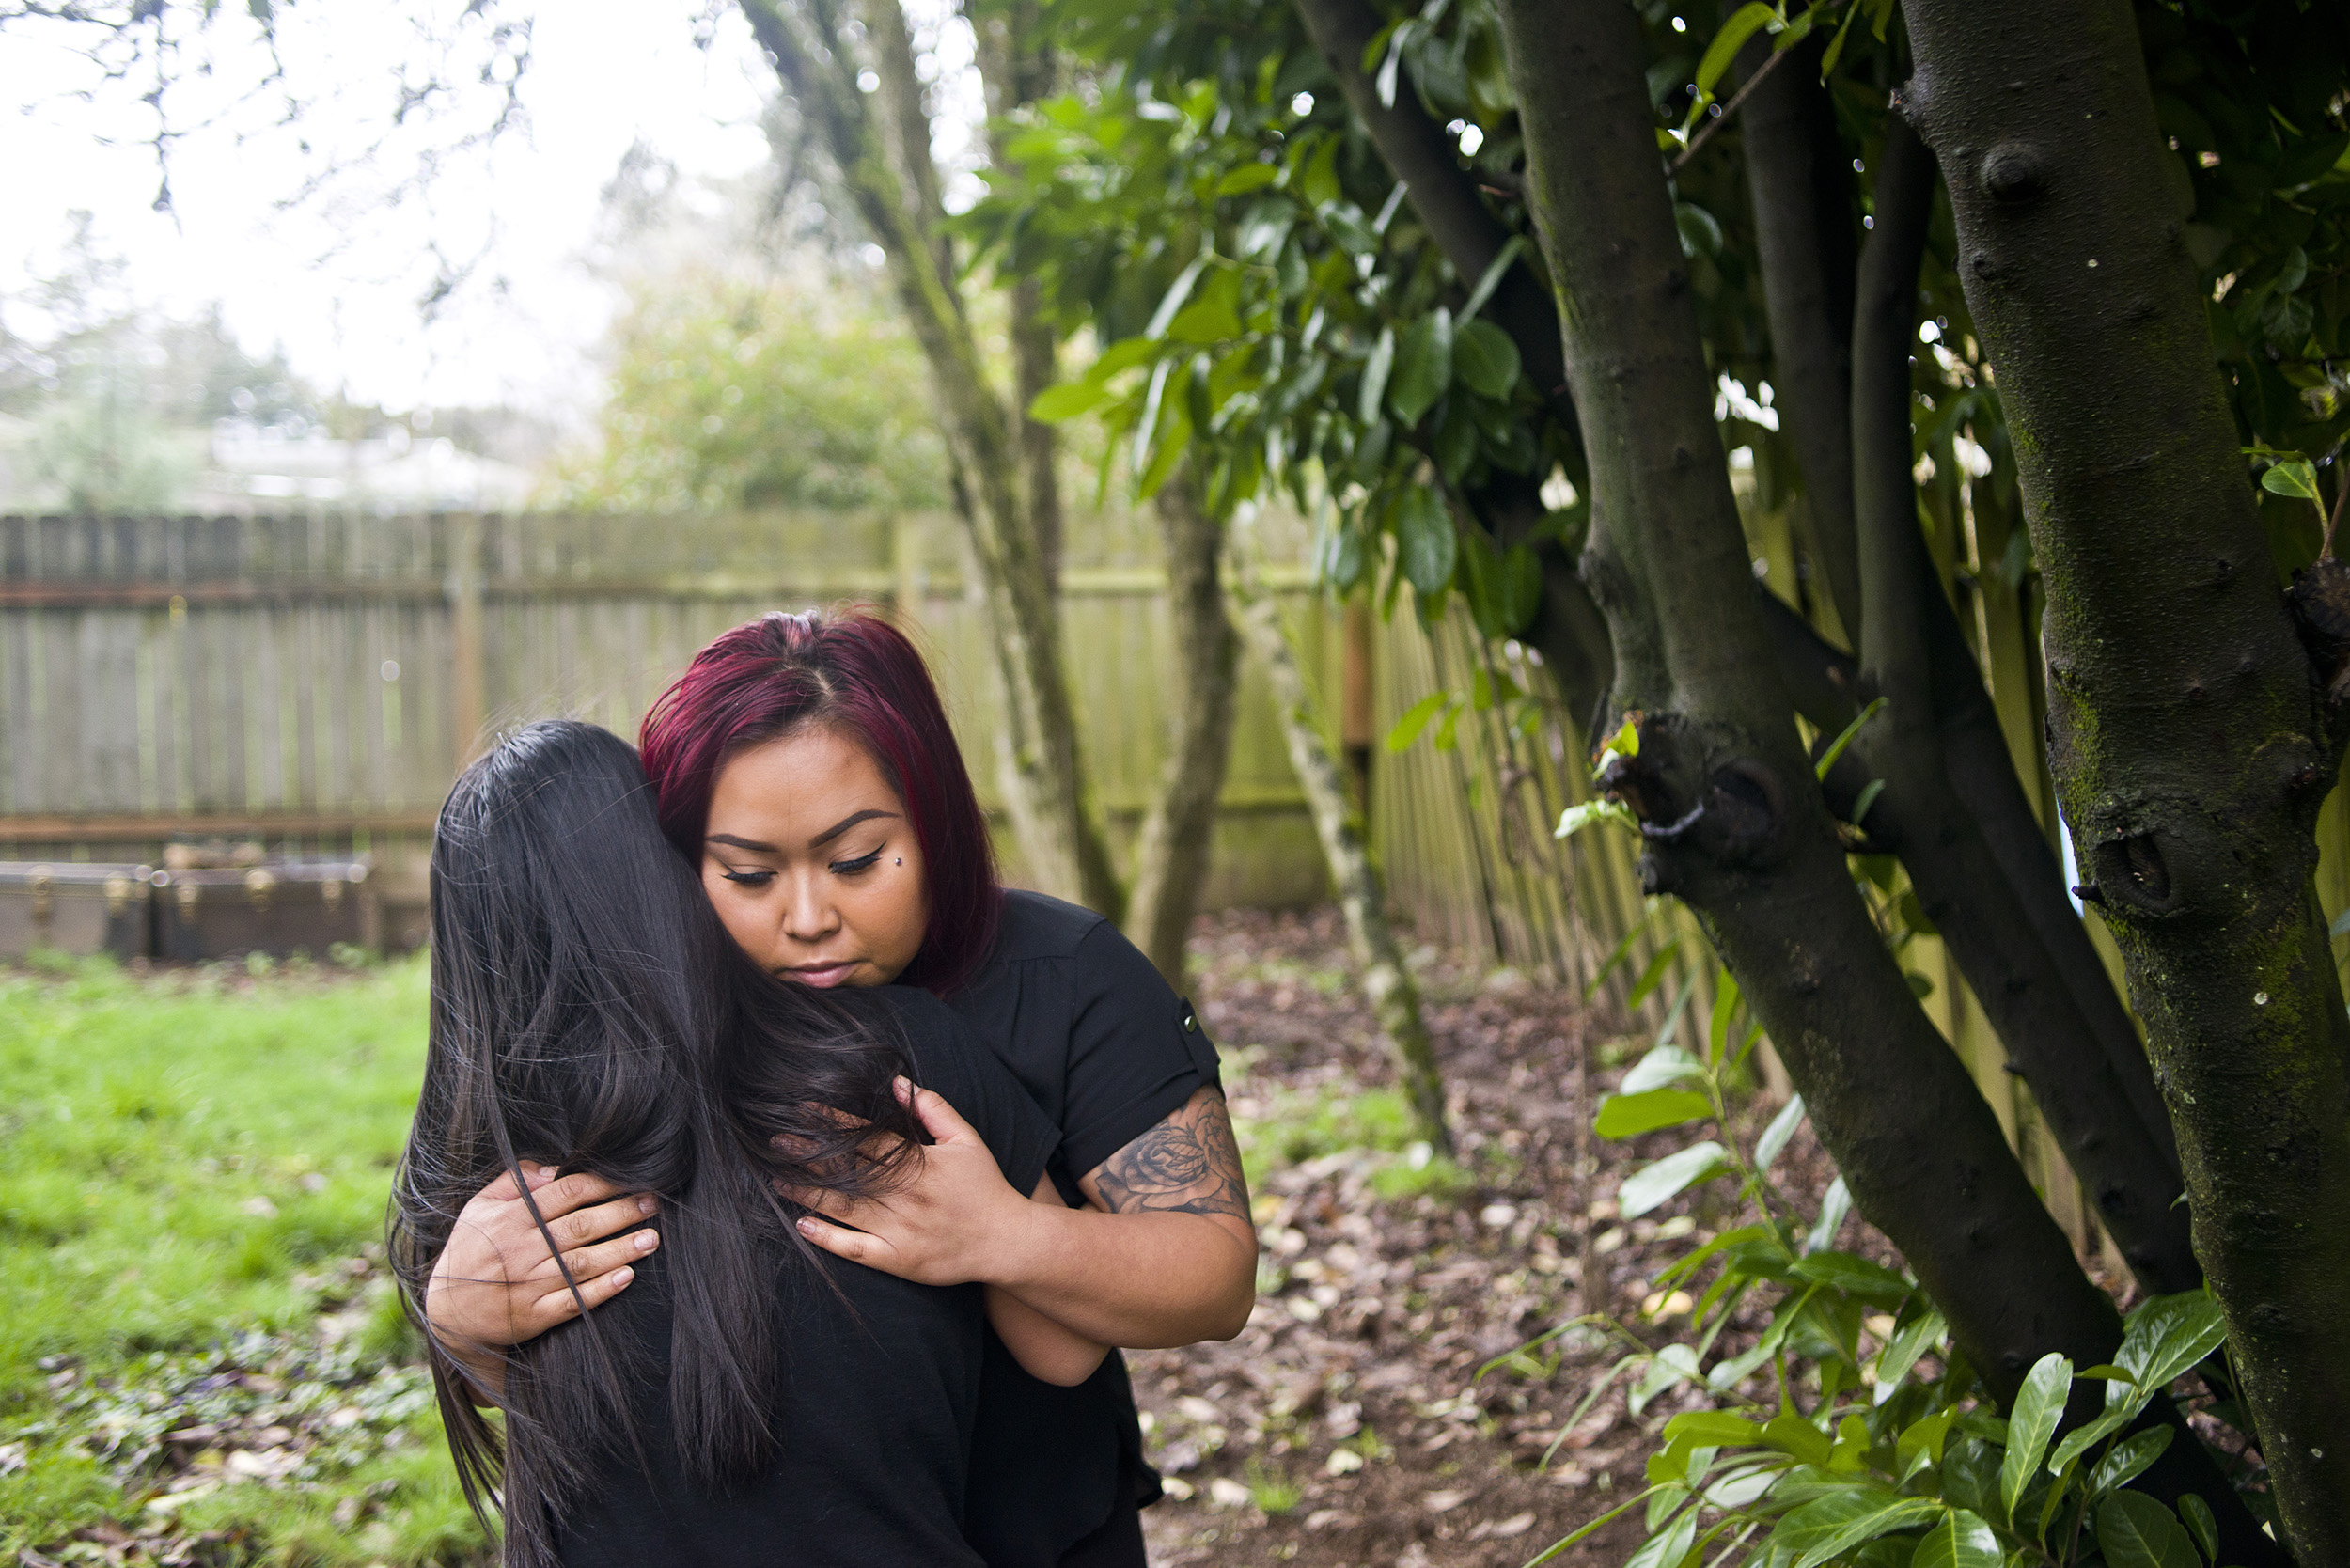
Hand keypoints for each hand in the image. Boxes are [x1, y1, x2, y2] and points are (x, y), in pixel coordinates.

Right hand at [425, 1163, 659, 1358]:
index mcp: (512, 1220)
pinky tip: (626, 1277)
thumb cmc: (469, 1251)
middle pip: (581, 1226)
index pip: (564, 1194)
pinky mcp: (535, 1315)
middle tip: (652, 1204)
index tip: (630, 1179)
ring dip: (621, 1250)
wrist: (447, 1312)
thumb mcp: (480, 1209)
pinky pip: (573, 1301)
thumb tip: (551, 1168)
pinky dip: (600, 1290)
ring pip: (582, 1263)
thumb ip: (512, 1182)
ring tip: (650, 1239)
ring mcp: (530, 1284)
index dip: (601, 1184)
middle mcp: (523, 1250)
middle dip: (621, 1213)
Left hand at [783, 1079, 1033, 1286]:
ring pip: (842, 1208)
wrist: (1006, 1241)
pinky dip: (826, 1237)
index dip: (832, 1123)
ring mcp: (897, 1229)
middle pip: (846, 1171)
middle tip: (776, 1141)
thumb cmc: (985, 1187)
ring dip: (807, 1192)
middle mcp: (903, 1195)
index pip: (865, 1138)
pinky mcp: (896, 1259)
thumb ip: (933, 1108)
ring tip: (777, 1179)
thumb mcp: (966, 1139)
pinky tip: (802, 1224)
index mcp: (918, 1164)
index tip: (803, 1112)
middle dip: (808, 1154)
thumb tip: (898, 1083)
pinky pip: (854, 1249)